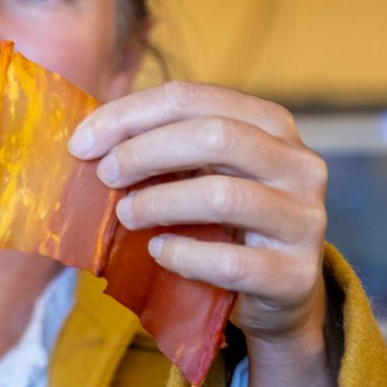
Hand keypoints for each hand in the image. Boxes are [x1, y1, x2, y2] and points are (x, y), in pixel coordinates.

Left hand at [69, 82, 330, 379]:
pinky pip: (230, 261)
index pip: (189, 97)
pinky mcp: (297, 275)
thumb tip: (87, 139)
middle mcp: (298, 163)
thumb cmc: (224, 215)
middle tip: (105, 175)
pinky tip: (159, 251)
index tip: (82, 143)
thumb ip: (159, 144)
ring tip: (126, 214)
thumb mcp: (200, 168)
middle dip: (144, 152)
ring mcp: (305, 219)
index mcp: (269, 122)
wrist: (278, 289)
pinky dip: (183, 254)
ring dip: (158, 202)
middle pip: (214, 136)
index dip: (128, 115)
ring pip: (222, 195)